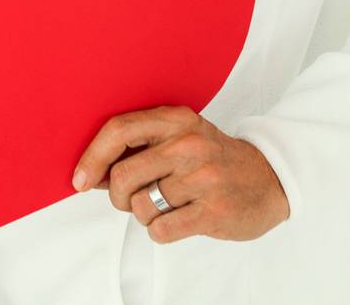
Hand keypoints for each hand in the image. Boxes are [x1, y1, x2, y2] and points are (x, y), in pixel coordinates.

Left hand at [72, 105, 289, 243]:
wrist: (270, 179)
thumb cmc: (213, 159)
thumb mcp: (181, 136)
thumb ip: (140, 147)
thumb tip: (90, 173)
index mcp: (177, 120)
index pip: (119, 130)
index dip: (92, 158)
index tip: (79, 180)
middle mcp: (190, 144)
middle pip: (123, 175)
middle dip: (118, 195)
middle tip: (133, 198)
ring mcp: (204, 178)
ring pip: (141, 206)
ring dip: (144, 214)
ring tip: (166, 205)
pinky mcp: (213, 211)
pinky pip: (161, 230)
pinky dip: (160, 230)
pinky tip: (179, 219)